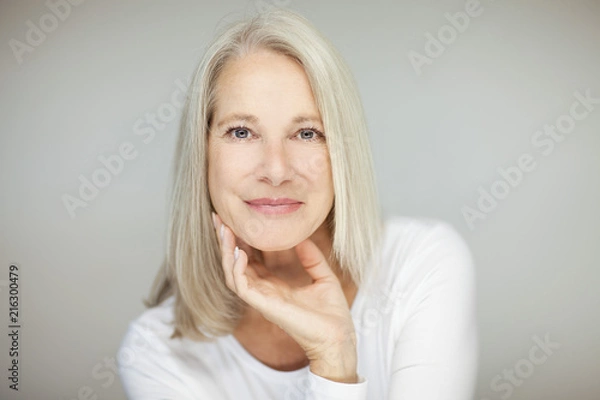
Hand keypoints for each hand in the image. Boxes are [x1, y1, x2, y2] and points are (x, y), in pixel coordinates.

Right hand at [212, 212, 356, 372]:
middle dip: (225, 241)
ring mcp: (262, 298)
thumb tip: (303, 237)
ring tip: (224, 230)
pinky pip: (242, 286)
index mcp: (274, 285)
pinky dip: (237, 268)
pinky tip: (240, 252)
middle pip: (234, 263)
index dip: (240, 240)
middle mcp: (263, 290)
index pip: (249, 259)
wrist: (338, 336)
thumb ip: (311, 257)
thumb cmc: (332, 313)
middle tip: (218, 218)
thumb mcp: (323, 276)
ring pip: (232, 273)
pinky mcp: (264, 305)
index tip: (234, 219)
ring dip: (226, 251)